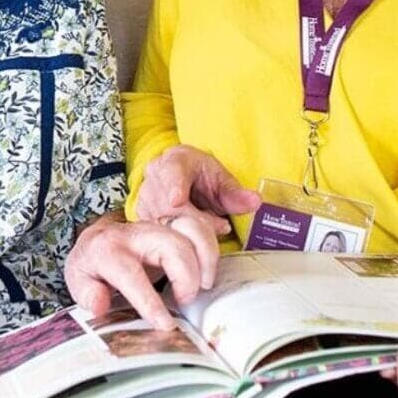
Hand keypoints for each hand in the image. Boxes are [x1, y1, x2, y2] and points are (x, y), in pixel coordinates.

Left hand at [65, 211, 225, 330]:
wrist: (98, 238)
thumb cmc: (92, 265)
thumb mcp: (78, 280)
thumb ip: (87, 293)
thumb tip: (100, 304)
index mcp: (108, 250)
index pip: (131, 273)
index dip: (149, 301)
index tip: (165, 324)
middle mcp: (135, 233)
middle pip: (170, 244)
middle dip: (186, 276)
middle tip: (185, 301)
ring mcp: (157, 225)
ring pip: (190, 229)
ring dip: (205, 257)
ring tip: (203, 284)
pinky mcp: (172, 225)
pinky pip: (199, 225)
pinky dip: (210, 244)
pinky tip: (208, 267)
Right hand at [135, 145, 260, 233]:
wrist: (185, 180)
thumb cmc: (202, 177)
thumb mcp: (222, 180)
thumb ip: (236, 193)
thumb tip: (255, 201)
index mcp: (174, 159)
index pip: (172, 172)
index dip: (175, 187)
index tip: (177, 201)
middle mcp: (155, 175)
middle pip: (169, 205)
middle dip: (196, 220)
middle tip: (221, 226)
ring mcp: (145, 195)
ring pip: (162, 221)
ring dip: (188, 231)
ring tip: (209, 226)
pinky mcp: (141, 215)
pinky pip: (157, 233)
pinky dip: (176, 238)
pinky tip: (190, 235)